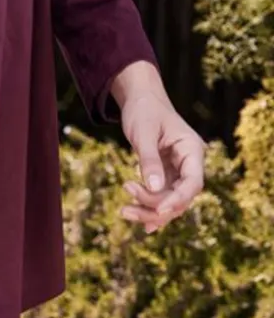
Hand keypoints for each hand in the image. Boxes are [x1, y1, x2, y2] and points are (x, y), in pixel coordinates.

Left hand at [112, 65, 205, 232]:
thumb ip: (149, 160)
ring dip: (149, 210)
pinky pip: (161, 196)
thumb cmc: (144, 110)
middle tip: (126, 208)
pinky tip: (137, 218)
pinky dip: (149, 206)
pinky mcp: (166, 175)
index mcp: (192, 150)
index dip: (178, 199)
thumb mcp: (144, 132)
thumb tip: (154, 189)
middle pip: (180, 197)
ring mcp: (178, 171)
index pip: (193, 183)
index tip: (159, 209)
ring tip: (124, 211)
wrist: (140, 99)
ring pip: (170, 201)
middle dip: (155, 207)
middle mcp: (189, 164)